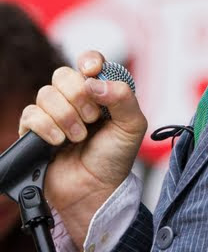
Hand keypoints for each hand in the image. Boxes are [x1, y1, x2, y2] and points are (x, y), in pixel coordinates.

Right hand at [19, 51, 146, 250]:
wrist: (94, 190)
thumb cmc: (114, 158)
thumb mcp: (132, 127)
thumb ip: (123, 98)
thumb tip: (94, 81)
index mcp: (99, 91)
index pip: (88, 61)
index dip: (89, 62)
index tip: (93, 72)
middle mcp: (75, 98)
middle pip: (63, 74)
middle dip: (79, 97)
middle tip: (92, 119)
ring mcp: (53, 113)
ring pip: (46, 94)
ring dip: (66, 117)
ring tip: (79, 137)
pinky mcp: (35, 130)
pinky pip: (31, 114)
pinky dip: (47, 128)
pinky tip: (59, 142)